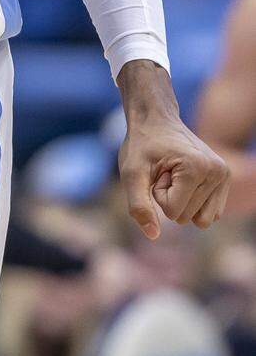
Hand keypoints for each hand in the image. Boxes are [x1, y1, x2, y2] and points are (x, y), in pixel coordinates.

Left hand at [117, 61, 229, 238]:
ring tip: (172, 175)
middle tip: (163, 171)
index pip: (173, 213)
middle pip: (187, 218)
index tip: (155, 171)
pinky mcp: (225, 180)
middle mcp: (217, 172)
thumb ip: (139, 205)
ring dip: (181, 201)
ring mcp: (224, 176)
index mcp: (197, 168)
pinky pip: (210, 214)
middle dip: (169, 198)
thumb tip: (153, 236)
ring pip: (201, 220)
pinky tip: (183, 178)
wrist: (156, 120)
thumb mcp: (131, 173)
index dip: (157, 195)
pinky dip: (193, 202)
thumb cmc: (141, 145)